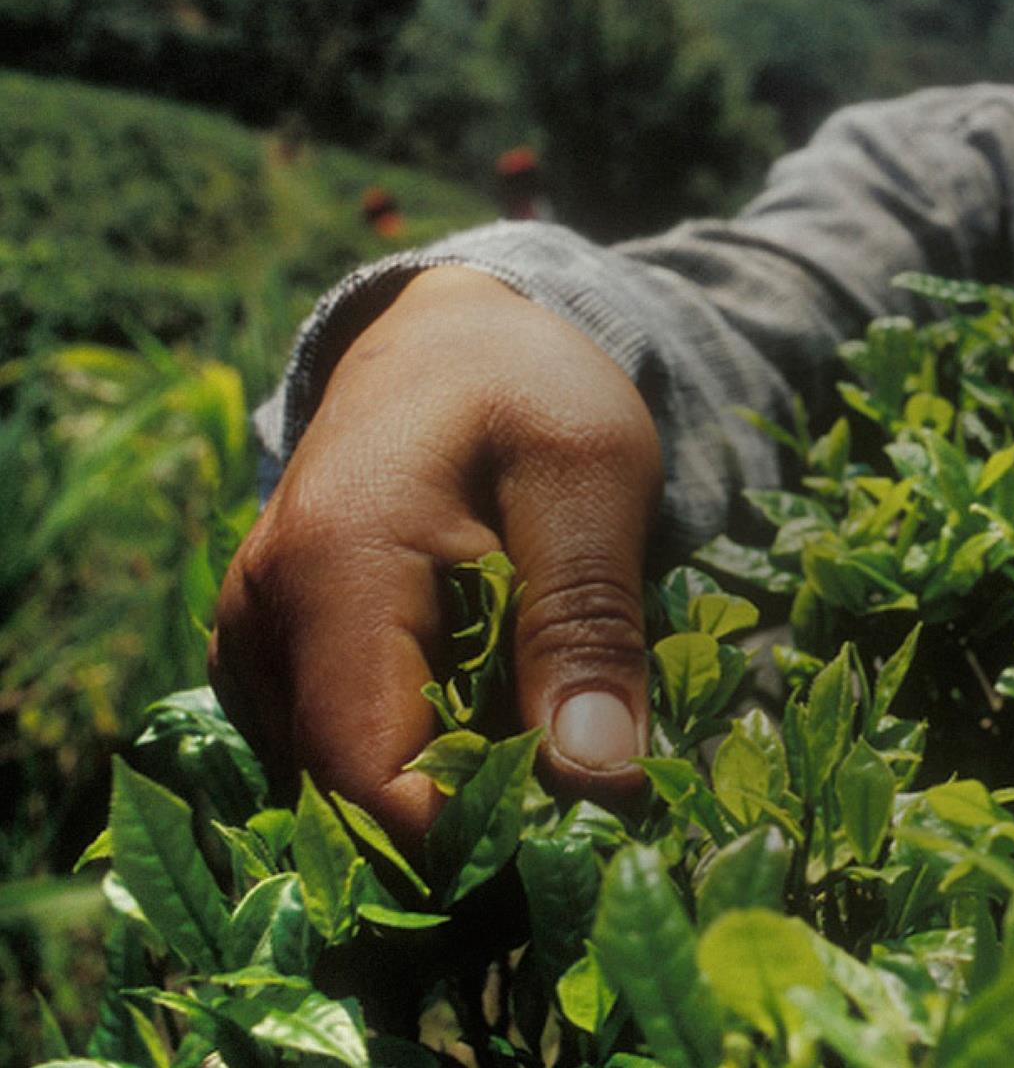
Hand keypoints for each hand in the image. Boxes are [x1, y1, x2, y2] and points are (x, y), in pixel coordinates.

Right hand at [209, 266, 660, 843]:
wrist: (455, 336)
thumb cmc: (532, 391)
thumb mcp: (591, 481)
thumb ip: (587, 626)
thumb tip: (598, 784)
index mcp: (335, 563)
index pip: (371, 770)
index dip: (475, 834)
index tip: (578, 840)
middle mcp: (264, 614)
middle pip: (351, 790)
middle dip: (471, 821)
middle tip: (582, 801)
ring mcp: (254, 638)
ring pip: (343, 780)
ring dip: (448, 792)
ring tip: (546, 741)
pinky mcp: (272, 656)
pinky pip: (335, 745)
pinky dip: (419, 755)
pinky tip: (490, 721)